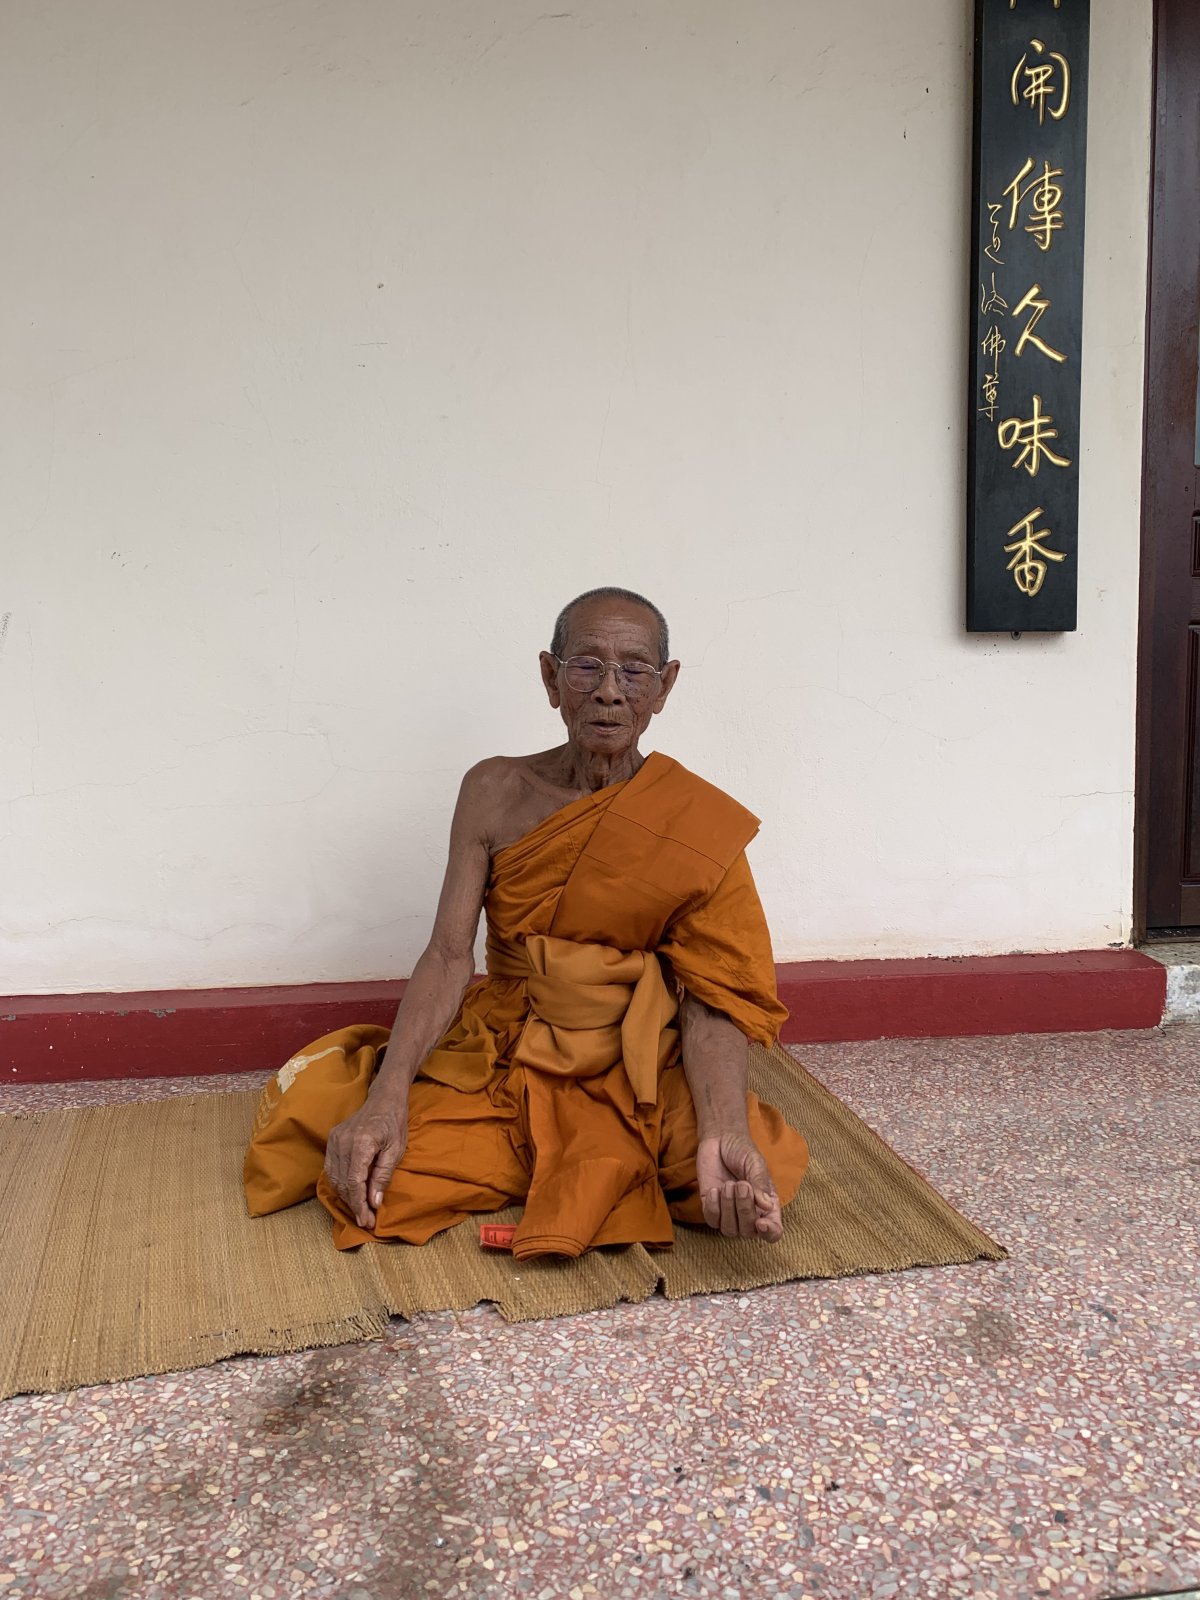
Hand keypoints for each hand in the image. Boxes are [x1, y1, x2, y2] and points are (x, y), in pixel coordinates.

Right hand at [324, 1100, 407, 1229]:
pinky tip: (351, 1193)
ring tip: (360, 1209)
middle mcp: (343, 1141)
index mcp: (361, 1142)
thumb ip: (383, 1176)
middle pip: (342, 1183)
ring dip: (346, 1196)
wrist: (383, 1100)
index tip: (366, 1220)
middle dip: (353, 1204)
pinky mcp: (331, 1139)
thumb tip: (374, 1202)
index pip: (354, 1182)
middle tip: (365, 1219)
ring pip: (334, 1178)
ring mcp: (334, 1139)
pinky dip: (340, 1184)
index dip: (359, 1204)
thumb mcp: (396, 1150)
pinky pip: (331, 1168)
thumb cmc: (394, 1123)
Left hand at [696, 1131, 782, 1241]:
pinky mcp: (711, 1208)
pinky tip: (715, 1189)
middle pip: (748, 1231)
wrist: (720, 1139)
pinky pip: (712, 1220)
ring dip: (728, 1207)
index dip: (770, 1233)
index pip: (773, 1231)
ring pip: (729, 1230)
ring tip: (728, 1184)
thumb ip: (760, 1183)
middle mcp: (749, 1214)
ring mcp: (729, 1213)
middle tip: (741, 1184)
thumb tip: (767, 1206)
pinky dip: (713, 1207)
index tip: (761, 1223)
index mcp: (767, 1205)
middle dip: (744, 1209)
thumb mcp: (755, 1163)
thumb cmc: (742, 1151)